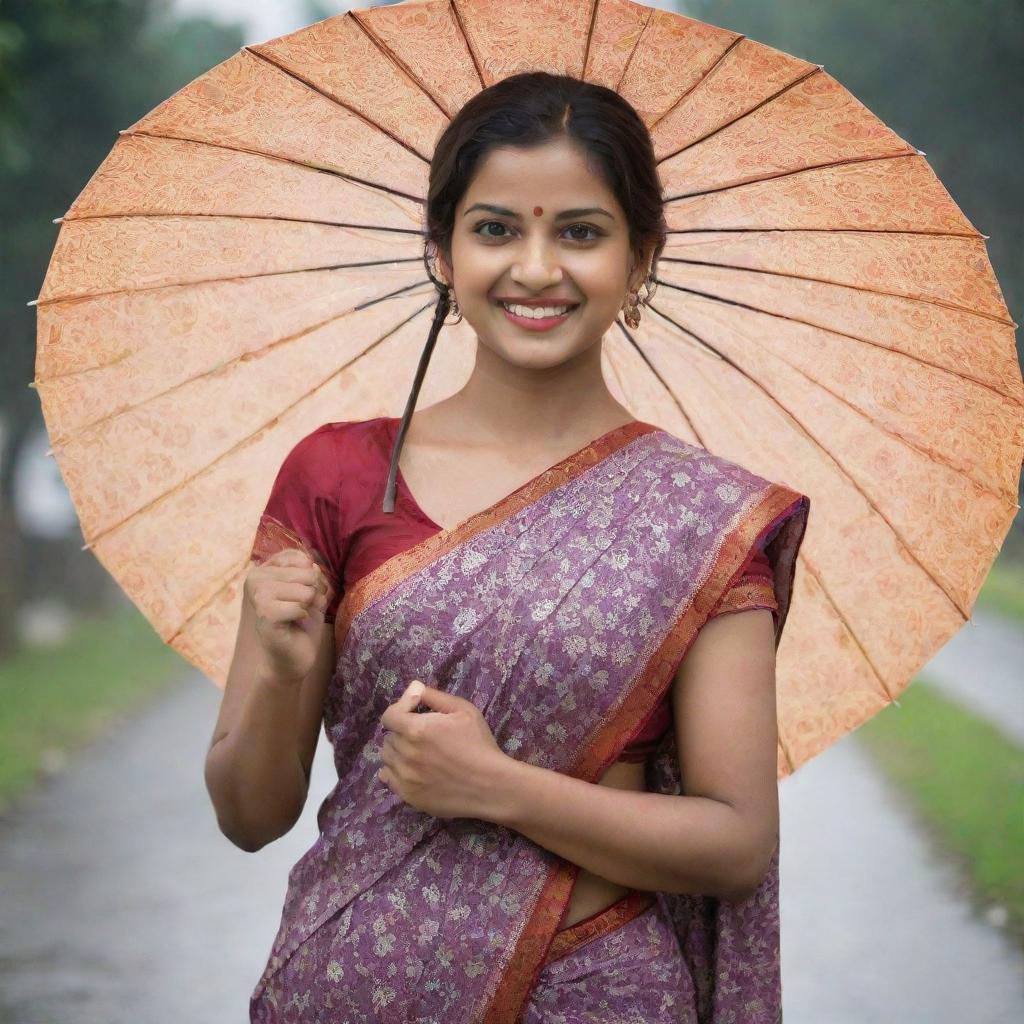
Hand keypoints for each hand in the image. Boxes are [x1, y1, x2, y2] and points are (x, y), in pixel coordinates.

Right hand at [245, 548, 332, 683]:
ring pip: (306, 591)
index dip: (313, 578)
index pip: (301, 558)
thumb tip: (313, 567)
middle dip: (313, 593)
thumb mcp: (313, 592)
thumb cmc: (301, 623)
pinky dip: (303, 618)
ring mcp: (258, 595)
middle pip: (307, 573)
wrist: (292, 657)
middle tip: (301, 609)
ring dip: (308, 607)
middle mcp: (257, 577)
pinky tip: (293, 625)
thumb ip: (314, 575)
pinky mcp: (264, 614)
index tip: (302, 595)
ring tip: (296, 617)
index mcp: (266, 568)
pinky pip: (300, 607)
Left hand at [377, 680, 512, 820]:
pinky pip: (388, 778)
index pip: (389, 716)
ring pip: (388, 758)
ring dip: (398, 751)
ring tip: (418, 752)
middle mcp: (405, 754)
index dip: (400, 710)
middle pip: (389, 737)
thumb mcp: (463, 710)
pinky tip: (412, 769)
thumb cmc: (479, 744)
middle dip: (402, 731)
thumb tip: (413, 687)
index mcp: (416, 730)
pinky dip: (395, 771)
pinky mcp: (408, 796)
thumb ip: (434, 696)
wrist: (490, 785)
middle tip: (423, 734)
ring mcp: (404, 777)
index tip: (415, 712)